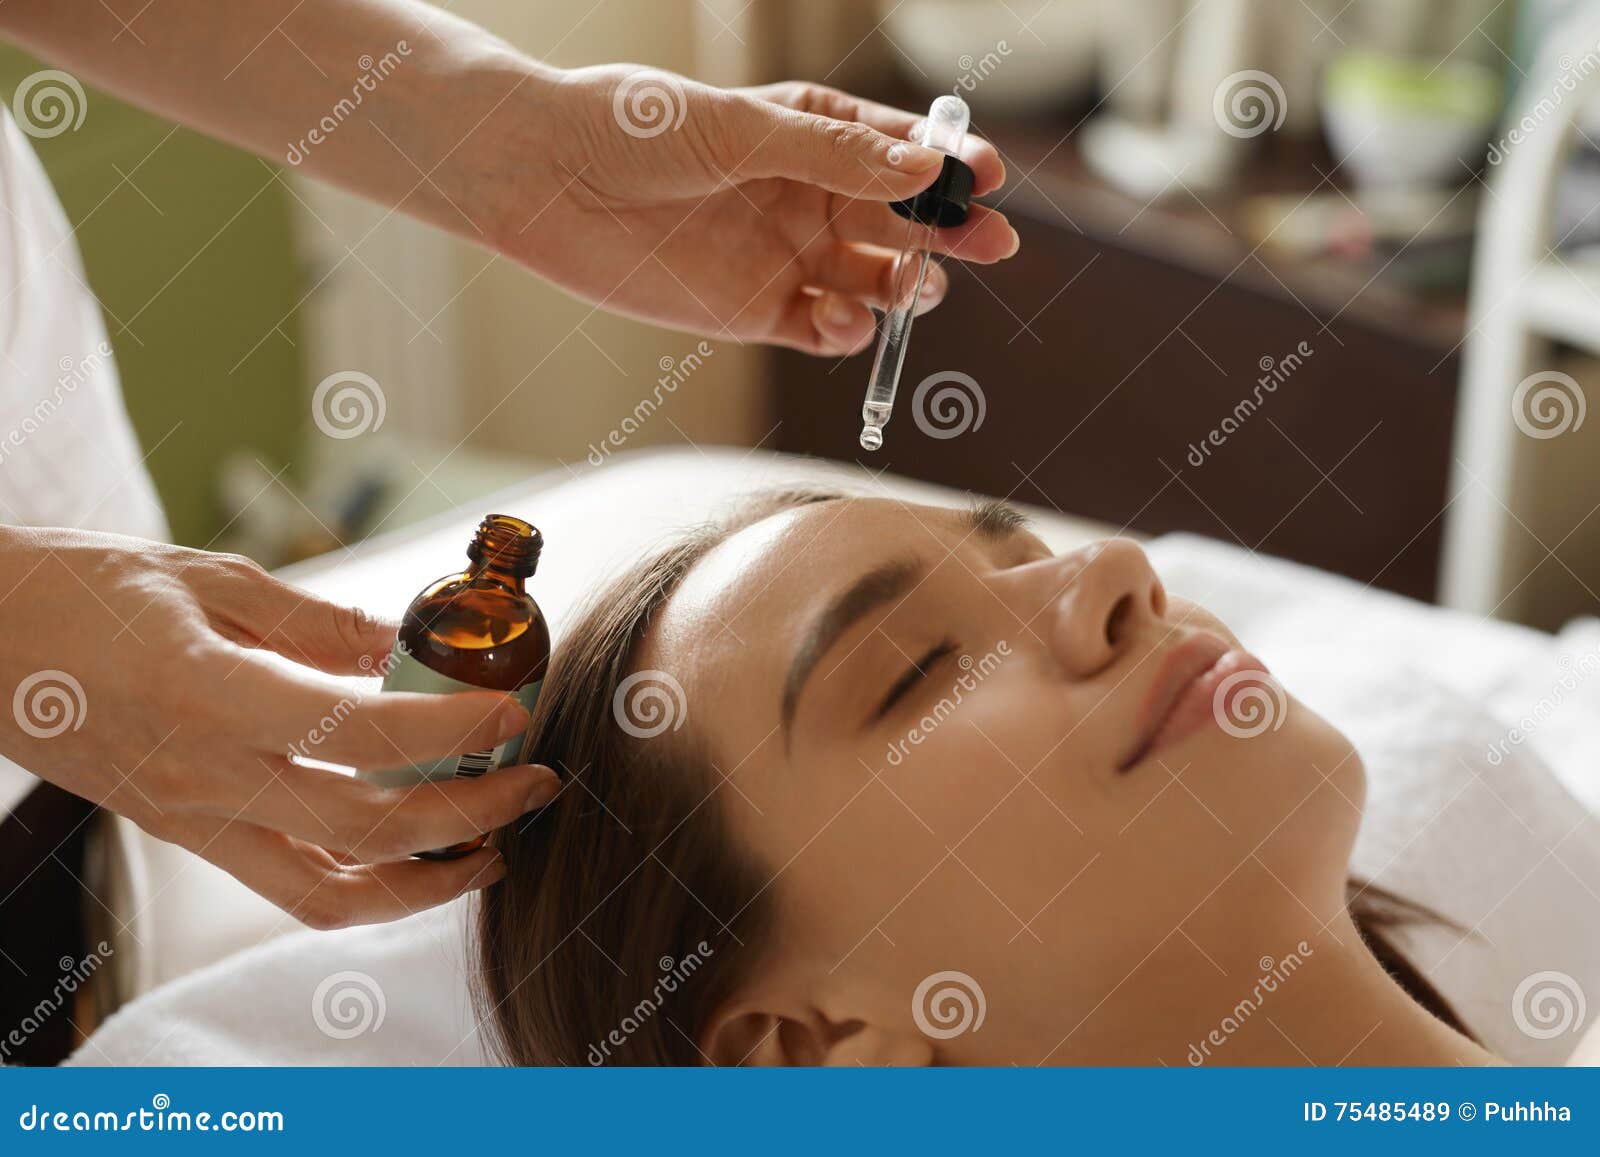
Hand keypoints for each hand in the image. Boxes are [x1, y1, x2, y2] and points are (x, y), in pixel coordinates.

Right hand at [0, 526, 560, 928]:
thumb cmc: (80, 592)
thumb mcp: (206, 578)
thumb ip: (317, 623)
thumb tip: (409, 647)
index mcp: (207, 691)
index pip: (356, 729)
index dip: (449, 728)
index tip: (513, 711)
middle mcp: (205, 773)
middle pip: (366, 826)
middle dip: (472, 810)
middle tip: (534, 780)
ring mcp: (194, 819)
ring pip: (332, 890)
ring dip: (430, 877)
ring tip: (495, 843)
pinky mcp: (188, 836)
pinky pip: (291, 889)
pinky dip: (368, 886)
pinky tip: (417, 857)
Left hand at [492, 66, 1016, 354]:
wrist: (548, 181)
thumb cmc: (636, 129)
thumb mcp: (743, 130)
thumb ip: (834, 155)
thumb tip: (926, 169)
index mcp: (811, 132)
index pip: (901, 150)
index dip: (948, 165)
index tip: (986, 176)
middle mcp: (810, 195)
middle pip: (904, 220)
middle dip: (951, 231)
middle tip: (992, 242)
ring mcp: (788, 256)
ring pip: (875, 281)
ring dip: (906, 286)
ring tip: (916, 285)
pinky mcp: (758, 311)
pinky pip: (824, 328)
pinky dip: (846, 331)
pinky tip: (844, 320)